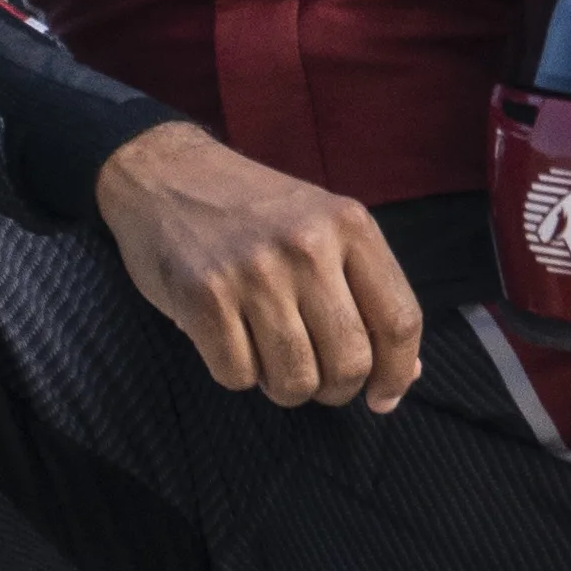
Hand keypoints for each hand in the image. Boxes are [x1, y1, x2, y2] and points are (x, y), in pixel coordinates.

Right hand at [96, 117, 430, 409]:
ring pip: (296, 380)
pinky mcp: (203, 296)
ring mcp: (253, 272)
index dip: (397, 373)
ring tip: (271, 359)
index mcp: (349, 225)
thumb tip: (404, 372)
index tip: (382, 397)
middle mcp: (307, 246)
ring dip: (286, 388)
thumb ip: (364, 292)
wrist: (166, 173)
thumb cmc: (252, 211)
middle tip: (316, 379)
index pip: (399, 320)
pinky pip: (238, 376)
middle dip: (335, 389)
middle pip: (350, 361)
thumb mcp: (322, 228)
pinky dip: (237, 373)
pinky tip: (230, 340)